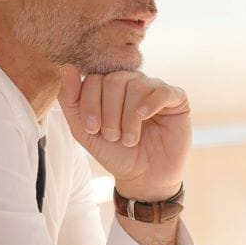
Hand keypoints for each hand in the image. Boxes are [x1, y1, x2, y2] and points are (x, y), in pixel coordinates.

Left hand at [58, 67, 190, 200]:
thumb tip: (68, 67)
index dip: (90, 103)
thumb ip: (70, 100)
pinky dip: (151, 104)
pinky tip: (144, 118)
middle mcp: (133, 83)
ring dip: (128, 117)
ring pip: (137, 86)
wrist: (143, 177)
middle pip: (115, 80)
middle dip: (109, 112)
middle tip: (112, 136)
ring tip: (129, 139)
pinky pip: (163, 91)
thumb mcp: (84, 130)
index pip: (95, 78)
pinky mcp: (177, 99)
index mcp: (110, 87)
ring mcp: (155, 89)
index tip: (92, 129)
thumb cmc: (114, 152)